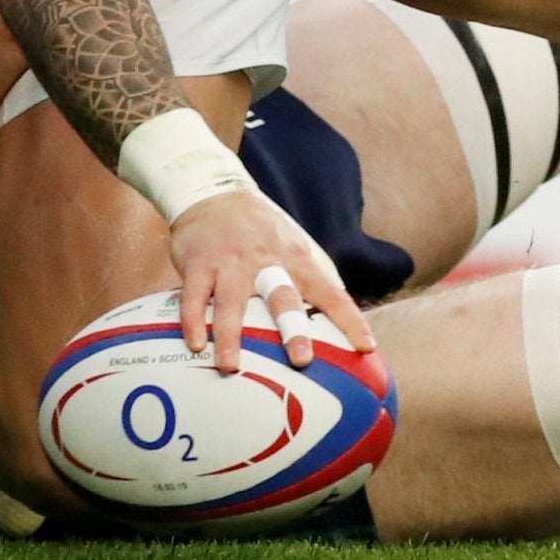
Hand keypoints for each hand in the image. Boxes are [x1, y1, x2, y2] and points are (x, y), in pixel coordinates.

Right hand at [168, 188, 375, 372]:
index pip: (330, 293)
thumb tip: (338, 318)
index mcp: (296, 261)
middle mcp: (266, 262)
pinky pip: (194, 295)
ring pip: (231, 302)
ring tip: (230, 366)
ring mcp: (231, 263)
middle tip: (302, 359)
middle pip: (282, 298)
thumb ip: (310, 279)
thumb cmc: (261, 231)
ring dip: (231, 335)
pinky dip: (193, 320)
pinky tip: (196, 344)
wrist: (215, 193)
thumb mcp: (293, 246)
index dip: (350, 320)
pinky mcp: (199, 264)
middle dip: (292, 329)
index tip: (366, 347)